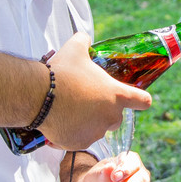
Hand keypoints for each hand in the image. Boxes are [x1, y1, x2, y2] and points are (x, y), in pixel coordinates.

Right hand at [42, 33, 152, 149]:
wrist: (37, 94)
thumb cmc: (61, 72)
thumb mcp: (75, 48)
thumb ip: (84, 41)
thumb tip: (84, 38)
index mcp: (116, 95)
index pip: (143, 101)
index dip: (140, 99)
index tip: (138, 99)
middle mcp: (110, 116)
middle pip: (117, 118)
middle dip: (106, 111)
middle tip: (88, 101)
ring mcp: (95, 132)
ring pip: (97, 129)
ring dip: (88, 122)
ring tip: (70, 110)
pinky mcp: (79, 143)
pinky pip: (80, 139)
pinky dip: (72, 133)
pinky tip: (61, 121)